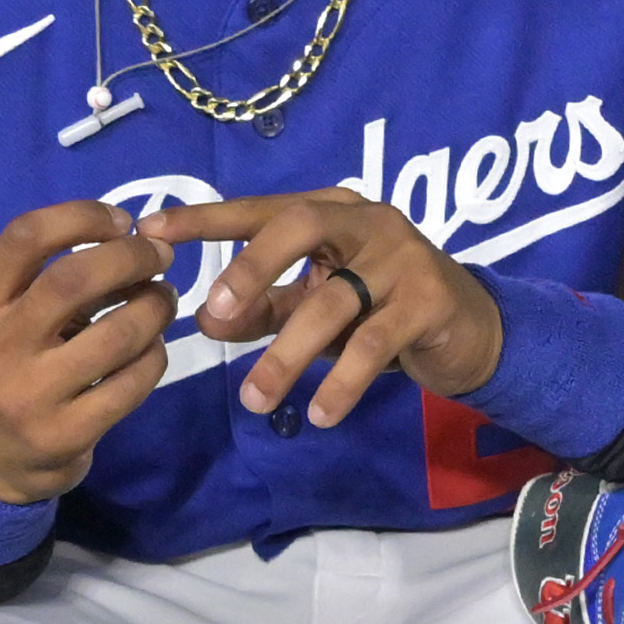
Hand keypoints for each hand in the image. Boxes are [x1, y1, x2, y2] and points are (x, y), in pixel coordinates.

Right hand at [0, 199, 181, 503]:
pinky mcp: (66, 436)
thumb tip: (130, 240)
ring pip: (115, 336)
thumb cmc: (3, 371)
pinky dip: (154, 357)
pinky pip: (130, 385)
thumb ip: (46, 281)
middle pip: (72, 280)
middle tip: (160, 256)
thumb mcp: (0, 321)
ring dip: (155, 308)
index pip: (24, 237)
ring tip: (164, 300)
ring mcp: (31, 396)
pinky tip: (153, 349)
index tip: (120, 221)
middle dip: (131, 258)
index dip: (81, 216)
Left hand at [144, 192, 501, 433]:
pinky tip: (320, 414)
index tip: (152, 229)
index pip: (260, 208)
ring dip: (288, 354)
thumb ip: (262, 310)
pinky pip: (375, 342)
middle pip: (299, 226)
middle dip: (251, 267)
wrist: (470, 332)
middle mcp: (366, 221)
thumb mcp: (316, 307)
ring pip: (333, 301)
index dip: (206, 218)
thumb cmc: (380, 312)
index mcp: (330, 212)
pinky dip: (342, 382)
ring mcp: (402, 256)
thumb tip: (204, 322)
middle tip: (213, 314)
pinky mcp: (430, 300)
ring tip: (255, 400)